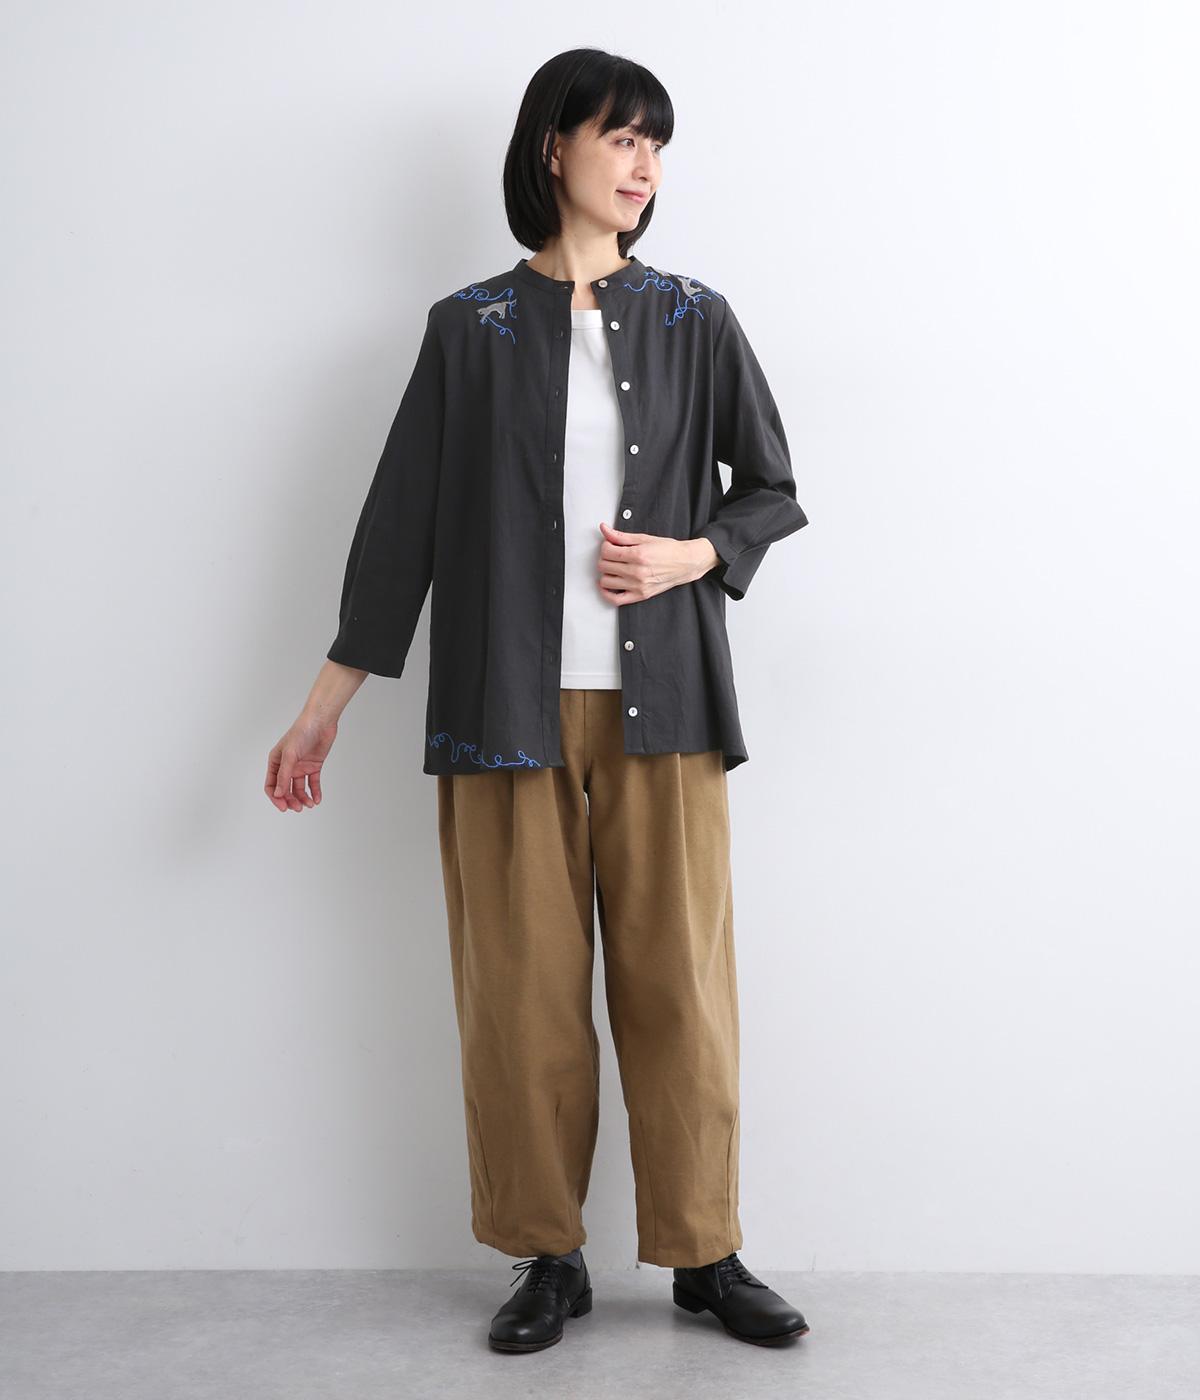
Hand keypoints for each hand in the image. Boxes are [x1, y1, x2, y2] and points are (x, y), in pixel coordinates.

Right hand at [265, 711, 338, 811]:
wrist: (320, 722)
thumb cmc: (301, 733)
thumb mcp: (289, 755)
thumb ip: (284, 775)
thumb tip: (278, 794)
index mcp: (275, 762)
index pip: (272, 785)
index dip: (276, 798)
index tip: (284, 807)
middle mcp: (287, 766)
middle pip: (285, 789)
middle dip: (290, 800)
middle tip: (298, 808)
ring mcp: (300, 766)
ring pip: (299, 788)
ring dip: (303, 798)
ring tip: (309, 804)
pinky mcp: (314, 766)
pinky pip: (313, 782)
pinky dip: (315, 792)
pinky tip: (317, 799)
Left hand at [596, 521, 719, 604]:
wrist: (686, 563)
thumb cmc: (668, 550)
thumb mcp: (644, 538)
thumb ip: (621, 536)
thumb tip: (604, 529)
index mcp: (638, 555)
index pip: (607, 551)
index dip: (605, 546)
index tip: (610, 545)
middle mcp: (637, 572)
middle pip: (604, 566)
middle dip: (605, 558)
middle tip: (612, 555)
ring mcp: (638, 585)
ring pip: (606, 581)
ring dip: (606, 573)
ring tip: (613, 568)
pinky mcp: (641, 595)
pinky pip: (615, 600)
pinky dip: (606, 593)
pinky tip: (608, 585)